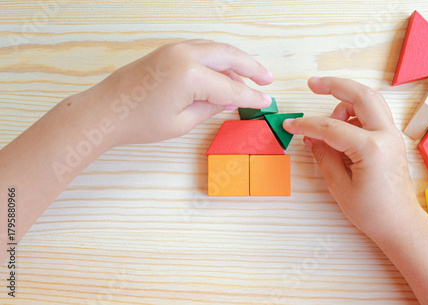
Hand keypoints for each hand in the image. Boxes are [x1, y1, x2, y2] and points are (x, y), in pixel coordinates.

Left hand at [82, 39, 273, 144]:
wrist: (106, 111)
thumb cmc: (139, 122)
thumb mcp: (182, 122)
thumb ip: (210, 108)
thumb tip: (228, 100)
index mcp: (190, 75)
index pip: (230, 88)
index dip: (250, 97)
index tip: (265, 102)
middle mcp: (184, 54)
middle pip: (229, 56)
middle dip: (251, 68)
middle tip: (267, 79)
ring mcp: (175, 49)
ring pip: (216, 50)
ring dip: (235, 62)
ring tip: (251, 77)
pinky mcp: (168, 51)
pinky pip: (201, 51)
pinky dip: (217, 61)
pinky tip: (224, 75)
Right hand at [284, 77, 418, 238]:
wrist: (400, 224)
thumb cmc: (371, 211)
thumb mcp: (339, 186)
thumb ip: (324, 156)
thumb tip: (311, 138)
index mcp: (371, 148)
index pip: (331, 127)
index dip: (307, 124)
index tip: (290, 124)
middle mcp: (386, 135)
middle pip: (361, 95)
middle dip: (335, 85)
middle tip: (313, 83)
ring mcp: (392, 135)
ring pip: (369, 101)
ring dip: (346, 102)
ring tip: (328, 124)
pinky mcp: (392, 139)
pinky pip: (373, 114)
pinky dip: (355, 113)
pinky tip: (342, 131)